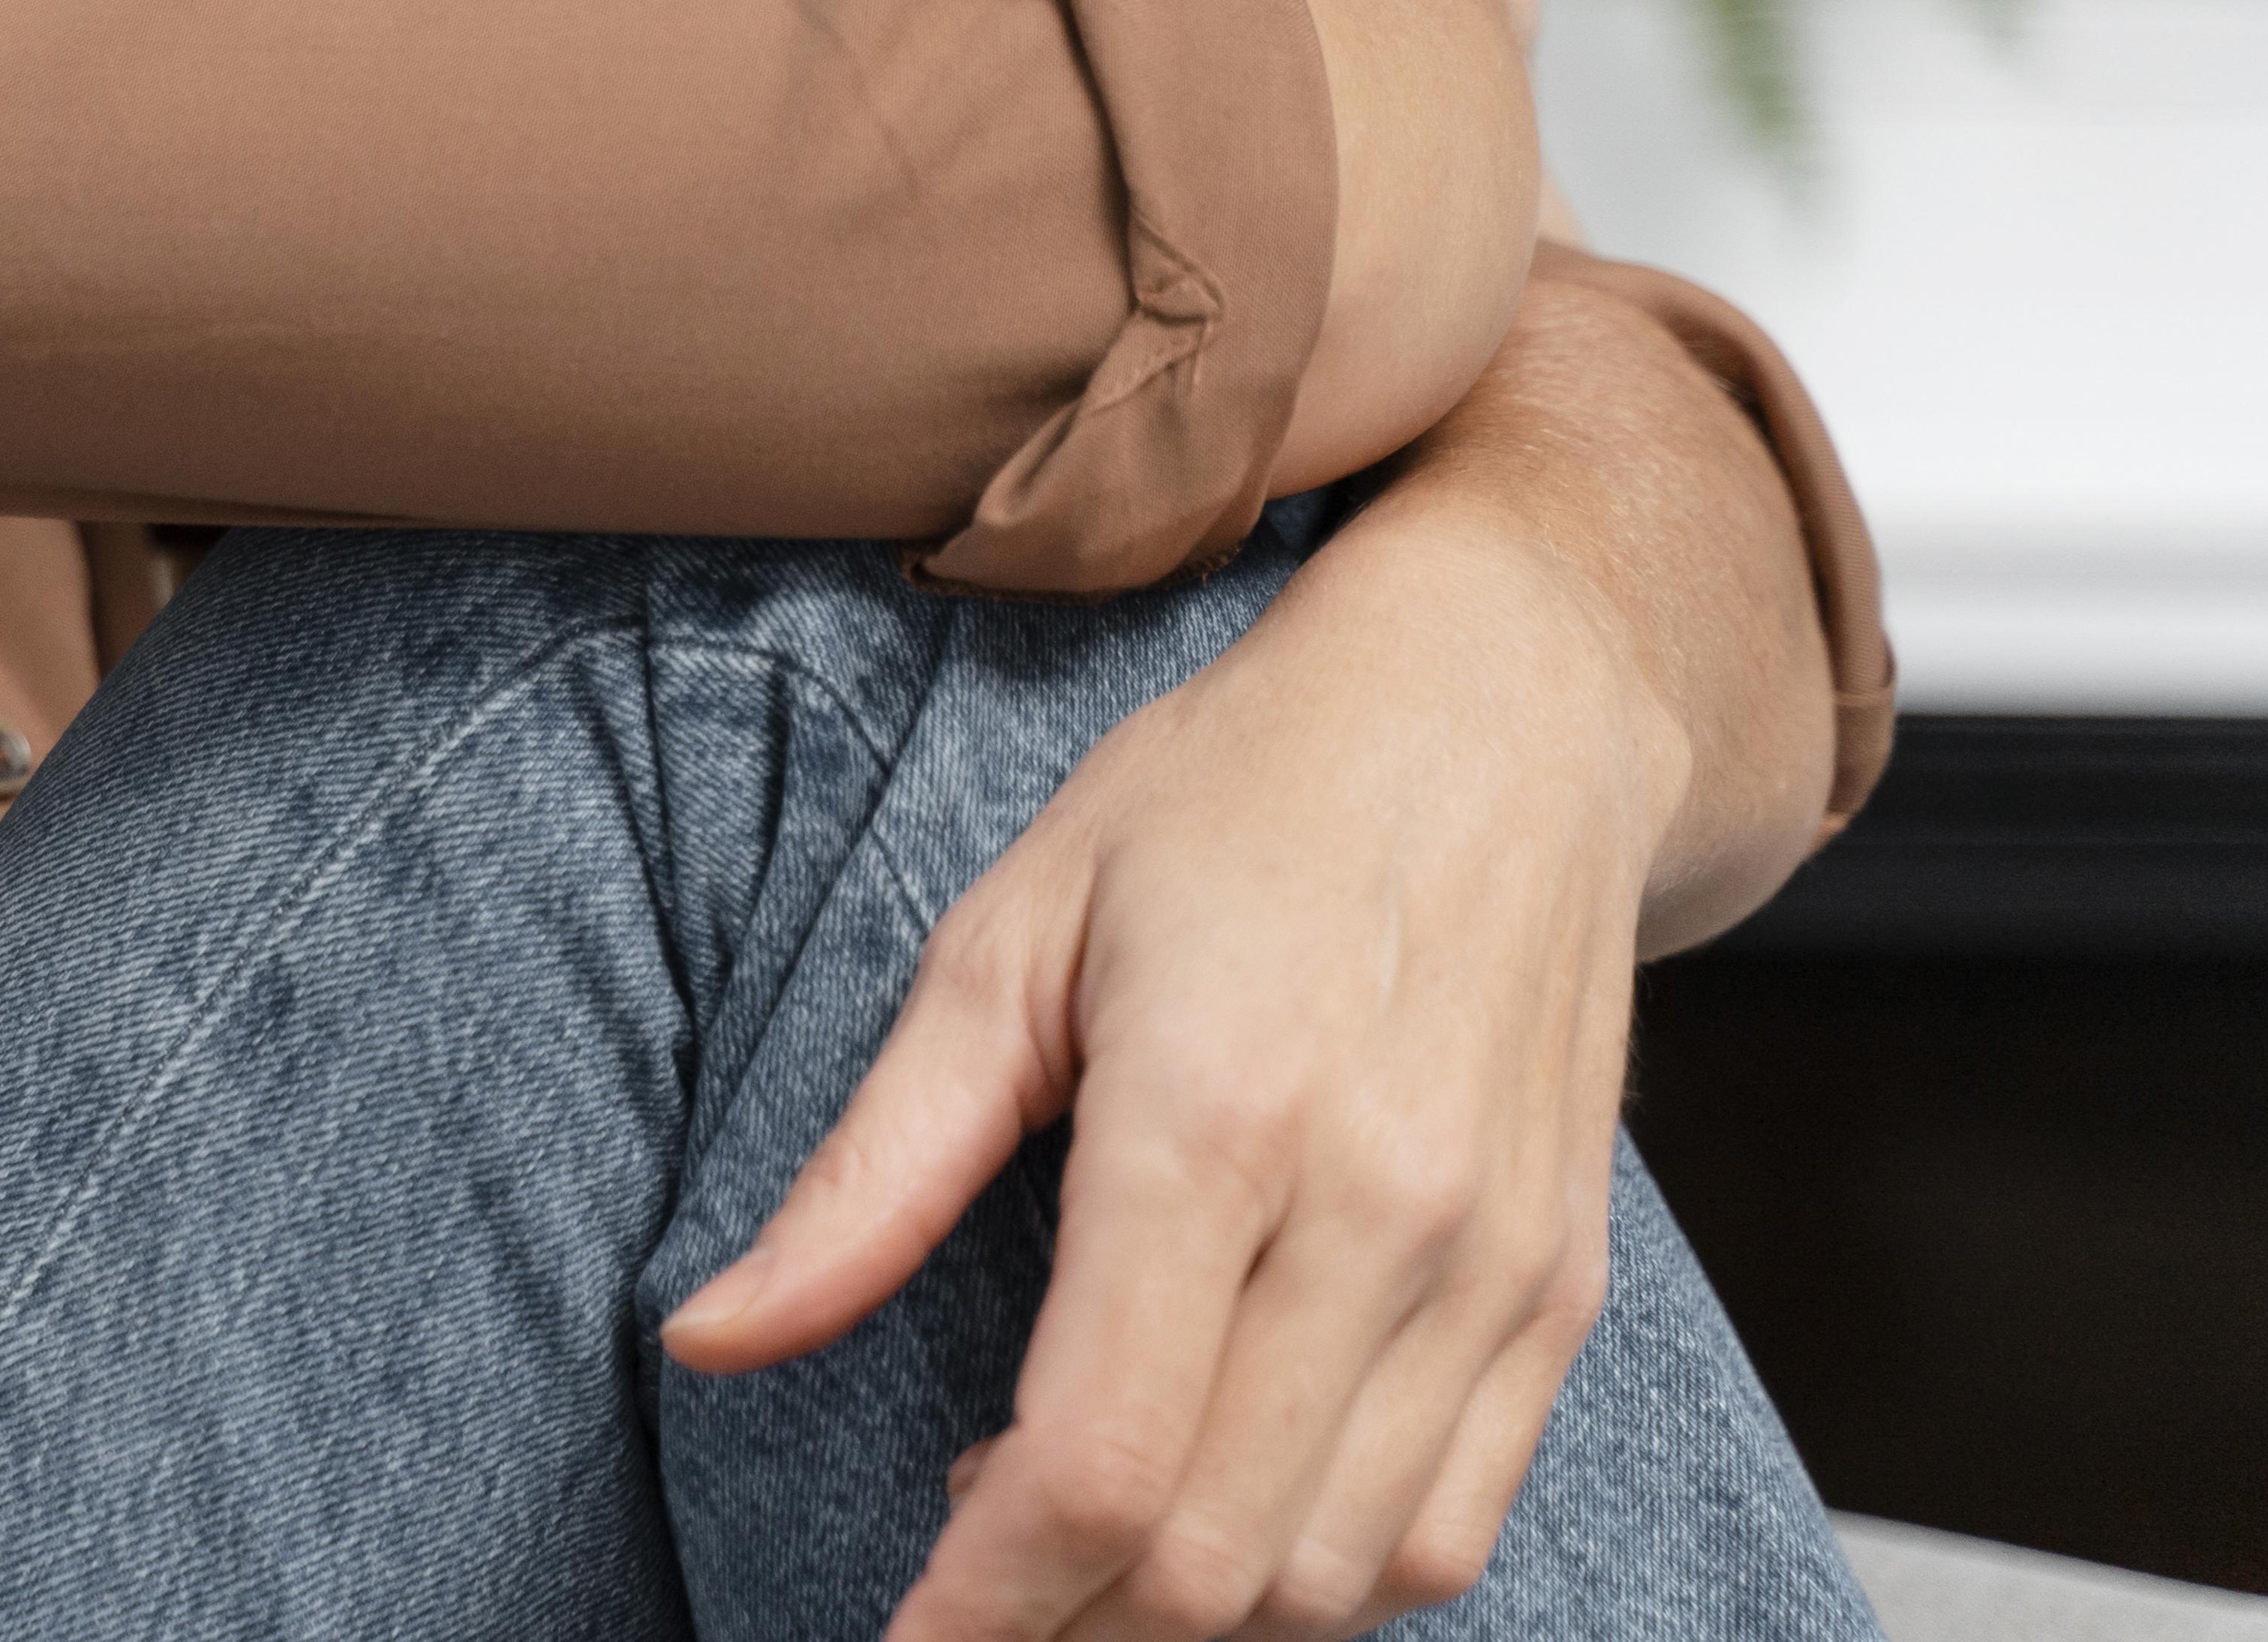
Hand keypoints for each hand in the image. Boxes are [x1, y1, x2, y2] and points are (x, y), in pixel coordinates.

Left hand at [656, 482, 1689, 1636]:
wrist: (1499, 716)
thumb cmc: (1231, 801)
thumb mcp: (1001, 940)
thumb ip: (866, 1173)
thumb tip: (708, 1337)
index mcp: (1213, 1118)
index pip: (1093, 1462)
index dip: (979, 1603)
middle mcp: (1380, 1214)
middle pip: (1209, 1554)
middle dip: (1062, 1630)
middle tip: (958, 1594)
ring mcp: (1494, 1268)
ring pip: (1337, 1577)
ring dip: (1184, 1619)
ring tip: (1060, 1539)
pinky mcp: (1559, 1294)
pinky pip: (1447, 1530)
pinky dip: (1316, 1579)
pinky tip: (1208, 1509)